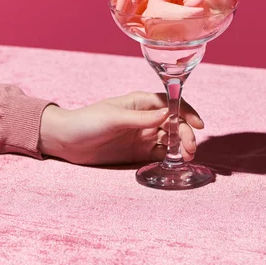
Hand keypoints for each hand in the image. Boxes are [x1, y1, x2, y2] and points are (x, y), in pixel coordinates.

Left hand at [38, 91, 203, 164]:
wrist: (66, 142)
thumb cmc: (87, 122)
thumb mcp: (114, 118)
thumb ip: (141, 119)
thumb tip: (169, 115)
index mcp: (141, 102)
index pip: (171, 104)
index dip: (187, 112)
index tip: (199, 125)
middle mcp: (146, 117)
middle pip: (175, 123)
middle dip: (186, 134)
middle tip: (190, 150)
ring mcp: (143, 135)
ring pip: (171, 139)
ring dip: (181, 146)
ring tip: (186, 157)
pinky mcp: (139, 152)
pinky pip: (161, 153)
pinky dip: (171, 156)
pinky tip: (176, 162)